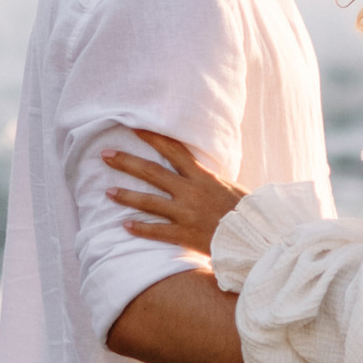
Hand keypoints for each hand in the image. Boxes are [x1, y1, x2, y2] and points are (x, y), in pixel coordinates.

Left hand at [105, 128, 244, 260]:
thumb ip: (208, 178)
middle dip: (127, 162)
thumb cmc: (245, 211)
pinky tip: (124, 225)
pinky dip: (140, 228)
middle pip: (152, 172)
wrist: (257, 235)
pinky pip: (157, 231)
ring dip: (126, 195)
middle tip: (105, 154)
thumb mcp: (229, 186)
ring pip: (149, 201)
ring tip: (107, 191)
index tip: (133, 127)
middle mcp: (191, 191)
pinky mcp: (185, 235)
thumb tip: (195, 168)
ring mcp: (186, 213)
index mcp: (202, 176)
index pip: (173, 151)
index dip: (152, 138)